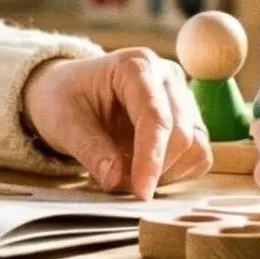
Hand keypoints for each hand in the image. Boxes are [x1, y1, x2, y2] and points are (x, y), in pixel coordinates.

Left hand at [21, 49, 210, 195]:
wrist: (66, 91)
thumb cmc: (63, 98)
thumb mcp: (64, 122)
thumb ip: (89, 149)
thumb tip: (114, 179)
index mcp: (136, 66)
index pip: (156, 117)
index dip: (151, 159)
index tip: (140, 193)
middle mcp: (167, 76)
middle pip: (182, 134)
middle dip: (154, 169)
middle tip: (118, 183)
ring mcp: (182, 97)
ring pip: (195, 147)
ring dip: (166, 172)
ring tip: (127, 171)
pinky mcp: (188, 119)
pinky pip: (197, 156)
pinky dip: (173, 172)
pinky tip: (142, 166)